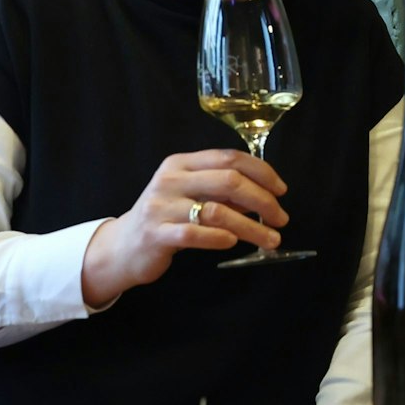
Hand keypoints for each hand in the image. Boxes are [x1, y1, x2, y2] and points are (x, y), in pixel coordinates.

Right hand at [81, 149, 290, 305]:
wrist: (122, 247)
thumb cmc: (165, 218)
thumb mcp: (191, 195)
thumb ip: (222, 191)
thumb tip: (265, 196)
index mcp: (182, 164)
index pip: (230, 157)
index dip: (262, 172)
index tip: (282, 190)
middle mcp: (171, 180)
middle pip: (229, 180)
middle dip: (263, 200)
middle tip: (281, 219)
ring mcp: (161, 206)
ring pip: (217, 211)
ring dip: (251, 227)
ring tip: (270, 239)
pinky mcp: (156, 234)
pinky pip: (195, 234)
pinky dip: (219, 238)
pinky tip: (233, 243)